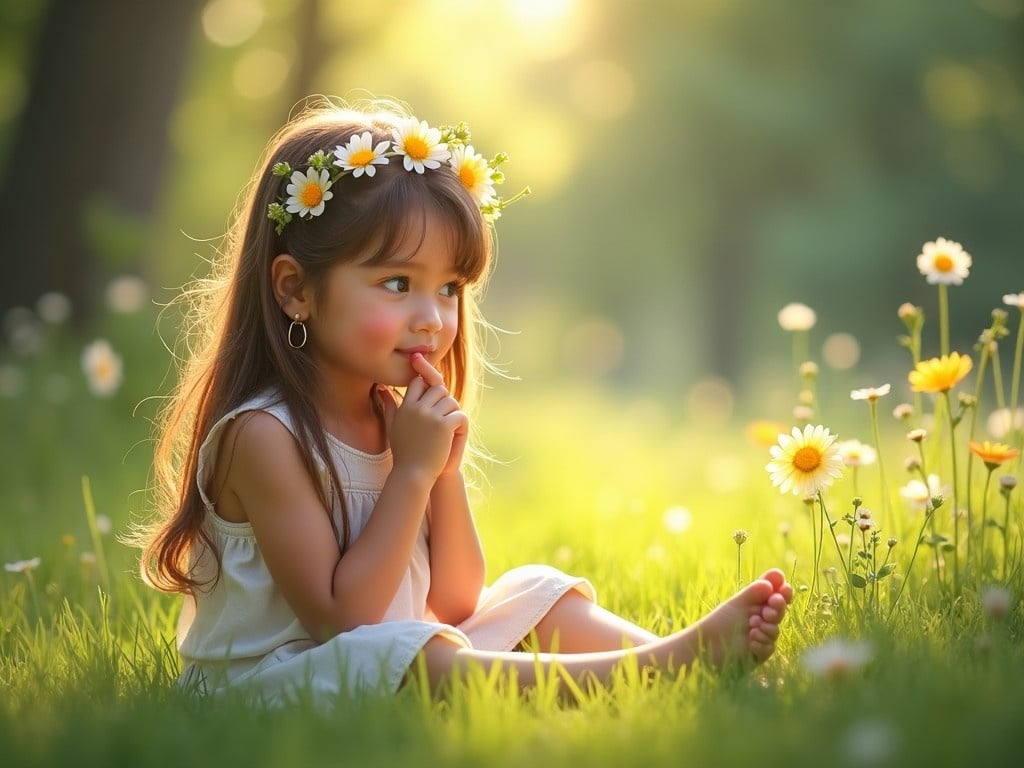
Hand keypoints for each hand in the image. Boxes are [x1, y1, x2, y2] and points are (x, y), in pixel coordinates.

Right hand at [377, 353, 467, 479]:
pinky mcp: (444, 426)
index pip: (418, 382)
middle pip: (438, 388)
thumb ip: (389, 405)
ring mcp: (430, 416)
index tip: (432, 405)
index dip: (428, 387)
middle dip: (444, 400)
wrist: (412, 474)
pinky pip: (460, 415)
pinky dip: (461, 426)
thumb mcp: (393, 426)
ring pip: (451, 401)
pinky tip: (455, 436)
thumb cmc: (403, 452)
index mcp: (405, 406)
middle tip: (444, 418)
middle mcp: (417, 408)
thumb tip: (381, 388)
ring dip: (454, 413)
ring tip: (450, 428)